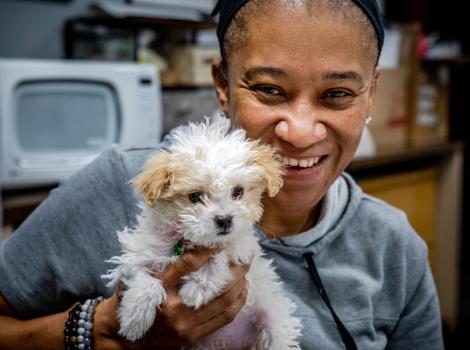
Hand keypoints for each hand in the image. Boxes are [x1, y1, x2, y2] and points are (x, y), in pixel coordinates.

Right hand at [93, 247, 250, 349]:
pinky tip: (243, 292)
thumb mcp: (138, 281)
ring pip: (224, 303)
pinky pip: (223, 319)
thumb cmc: (130, 305)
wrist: (123, 340)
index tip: (221, 242)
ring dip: (240, 286)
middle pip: (216, 287)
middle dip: (235, 270)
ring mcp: (187, 324)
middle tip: (245, 256)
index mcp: (161, 289)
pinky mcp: (193, 336)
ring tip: (246, 272)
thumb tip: (181, 244)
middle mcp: (176, 308)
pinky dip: (237, 304)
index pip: (187, 265)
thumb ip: (157, 265)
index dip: (206, 252)